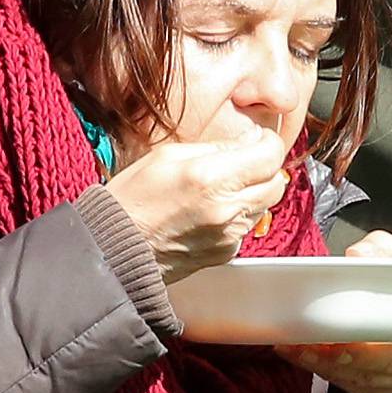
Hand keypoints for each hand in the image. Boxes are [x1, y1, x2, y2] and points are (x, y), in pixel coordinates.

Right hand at [103, 129, 291, 283]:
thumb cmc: (133, 199)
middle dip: (266, 168)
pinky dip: (238, 215)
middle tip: (245, 161)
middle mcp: (227, 209)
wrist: (115, 248)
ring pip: (265, 205)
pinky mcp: (226, 252)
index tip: (258, 140)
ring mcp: (229, 235)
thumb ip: (215, 147)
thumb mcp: (168, 154)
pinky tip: (211, 210)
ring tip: (223, 187)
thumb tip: (246, 143)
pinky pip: (246, 226)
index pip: (271, 155)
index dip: (269, 142)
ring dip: (253, 192)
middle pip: (276, 183)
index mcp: (212, 178)